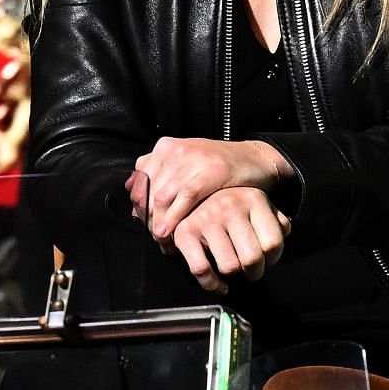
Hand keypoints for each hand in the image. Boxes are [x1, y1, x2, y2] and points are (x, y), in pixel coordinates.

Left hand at [129, 137, 289, 241]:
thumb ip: (159, 185)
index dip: (139, 209)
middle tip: (157, 240)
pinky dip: (174, 217)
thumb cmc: (218, 170)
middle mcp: (175, 150)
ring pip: (163, 197)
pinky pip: (185, 197)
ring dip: (159, 224)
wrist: (254, 159)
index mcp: (165, 148)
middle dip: (149, 221)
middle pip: (149, 193)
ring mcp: (194, 157)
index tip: (147, 228)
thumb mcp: (185, 171)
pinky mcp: (213, 169)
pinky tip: (170, 233)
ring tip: (164, 242)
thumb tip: (134, 211)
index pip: (139, 183)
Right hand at [166, 186, 288, 292]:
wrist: (195, 193)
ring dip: (234, 275)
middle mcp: (230, 206)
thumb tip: (284, 235)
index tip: (267, 260)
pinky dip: (212, 285)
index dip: (273, 259)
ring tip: (235, 268)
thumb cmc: (234, 204)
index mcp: (253, 199)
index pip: (273, 243)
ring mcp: (206, 219)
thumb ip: (276, 220)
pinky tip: (220, 285)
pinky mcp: (184, 232)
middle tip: (252, 270)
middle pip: (252, 258)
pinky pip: (201, 270)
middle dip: (255, 272)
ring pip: (229, 267)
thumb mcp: (259, 204)